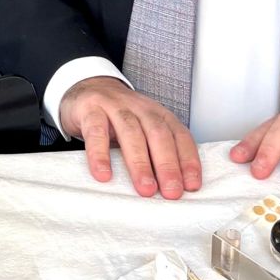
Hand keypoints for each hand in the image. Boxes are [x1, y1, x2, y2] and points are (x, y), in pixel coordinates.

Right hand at [59, 77, 201, 198]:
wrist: (88, 87)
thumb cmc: (119, 117)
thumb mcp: (142, 129)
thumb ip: (155, 152)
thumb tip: (169, 188)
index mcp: (158, 114)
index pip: (179, 135)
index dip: (187, 160)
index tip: (191, 186)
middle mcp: (140, 108)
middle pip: (158, 134)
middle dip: (167, 165)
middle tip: (171, 192)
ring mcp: (114, 106)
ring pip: (130, 132)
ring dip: (140, 163)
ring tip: (145, 188)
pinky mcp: (90, 109)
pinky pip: (96, 132)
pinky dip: (100, 154)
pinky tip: (104, 174)